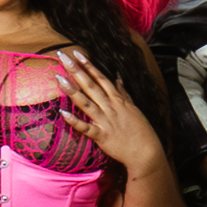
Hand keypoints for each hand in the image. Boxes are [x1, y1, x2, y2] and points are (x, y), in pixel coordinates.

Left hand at [51, 48, 165, 177]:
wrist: (147, 152)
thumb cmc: (141, 131)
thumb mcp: (134, 108)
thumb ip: (124, 93)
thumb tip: (118, 79)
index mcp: (118, 100)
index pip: (101, 78)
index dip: (89, 65)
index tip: (78, 53)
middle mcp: (111, 107)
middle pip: (91, 86)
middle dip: (77, 70)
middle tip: (64, 57)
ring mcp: (106, 121)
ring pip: (86, 103)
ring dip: (73, 91)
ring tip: (59, 78)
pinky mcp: (102, 136)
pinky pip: (86, 128)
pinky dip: (74, 121)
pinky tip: (62, 114)